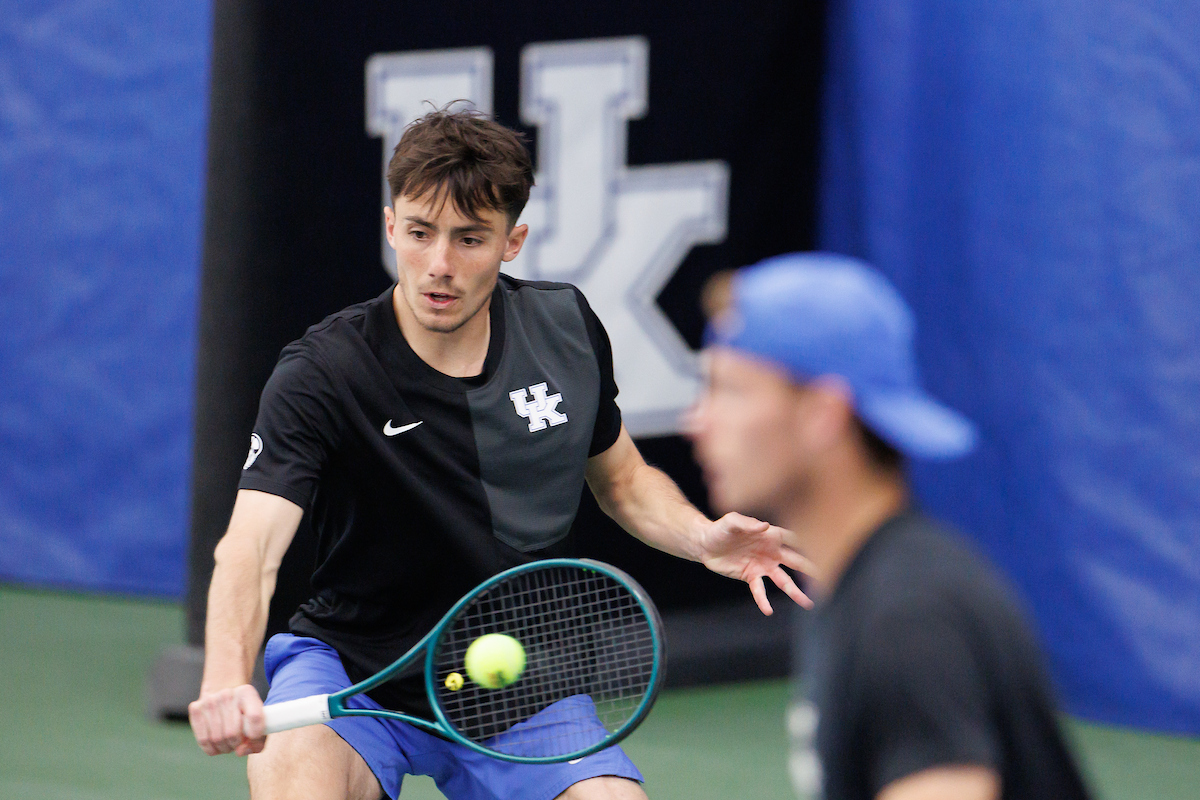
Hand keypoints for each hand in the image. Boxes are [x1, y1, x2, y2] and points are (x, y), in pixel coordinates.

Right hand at [188, 684, 266, 756]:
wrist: (222, 689)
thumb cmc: (244, 710)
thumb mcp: (258, 716)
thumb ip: (258, 739)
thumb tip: (240, 752)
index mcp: (247, 692)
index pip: (255, 717)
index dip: (256, 736)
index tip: (253, 740)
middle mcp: (227, 694)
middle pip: (232, 733)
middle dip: (236, 745)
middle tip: (237, 743)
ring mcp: (210, 701)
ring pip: (217, 739)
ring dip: (225, 748)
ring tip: (228, 743)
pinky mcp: (196, 709)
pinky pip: (203, 740)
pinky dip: (212, 749)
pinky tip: (216, 745)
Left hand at [699, 512, 815, 614]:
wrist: (704, 544)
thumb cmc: (720, 528)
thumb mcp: (731, 521)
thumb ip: (748, 522)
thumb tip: (765, 527)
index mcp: (770, 536)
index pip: (794, 539)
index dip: (808, 542)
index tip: (826, 547)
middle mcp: (770, 551)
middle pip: (795, 561)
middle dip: (811, 569)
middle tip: (829, 578)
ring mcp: (762, 565)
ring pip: (783, 580)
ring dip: (795, 591)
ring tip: (809, 603)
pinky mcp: (750, 576)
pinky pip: (759, 590)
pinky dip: (764, 600)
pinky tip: (769, 611)